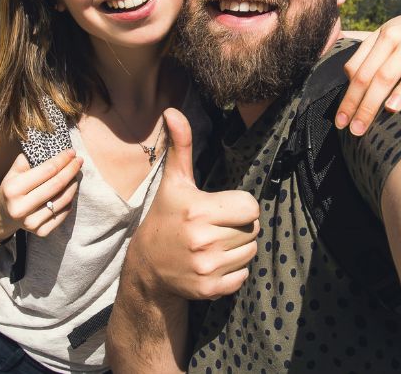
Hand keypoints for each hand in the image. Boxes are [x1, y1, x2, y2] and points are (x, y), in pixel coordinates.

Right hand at [0, 149, 82, 237]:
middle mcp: (20, 208)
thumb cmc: (12, 187)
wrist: (3, 213)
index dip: (62, 160)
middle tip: (79, 160)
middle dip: (71, 170)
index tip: (72, 152)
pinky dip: (69, 200)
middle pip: (57, 185)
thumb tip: (51, 147)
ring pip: (63, 200)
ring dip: (73, 184)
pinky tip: (69, 190)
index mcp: (13, 189)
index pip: (47, 170)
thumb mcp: (14, 171)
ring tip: (76, 174)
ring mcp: (31, 222)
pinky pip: (63, 213)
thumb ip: (28, 159)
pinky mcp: (40, 232)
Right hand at [127, 108, 258, 299]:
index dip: (239, 206)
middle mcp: (202, 240)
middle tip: (216, 227)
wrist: (148, 267)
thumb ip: (181, 146)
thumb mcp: (174, 183)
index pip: (250, 206)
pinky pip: (244, 276)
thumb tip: (173, 111)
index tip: (220, 209)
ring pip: (251, 252)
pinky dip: (234, 272)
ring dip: (238, 248)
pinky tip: (213, 264)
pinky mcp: (210, 290)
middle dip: (239, 226)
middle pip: (252, 229)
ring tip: (214, 244)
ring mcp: (206, 268)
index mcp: (197, 210)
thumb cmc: (166, 217)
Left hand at [337, 2, 400, 135]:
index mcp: (385, 37)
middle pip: (384, 75)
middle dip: (368, 105)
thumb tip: (343, 75)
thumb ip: (360, 55)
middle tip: (358, 130)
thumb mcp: (379, 36)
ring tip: (391, 109)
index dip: (350, 98)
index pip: (362, 72)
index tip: (342, 121)